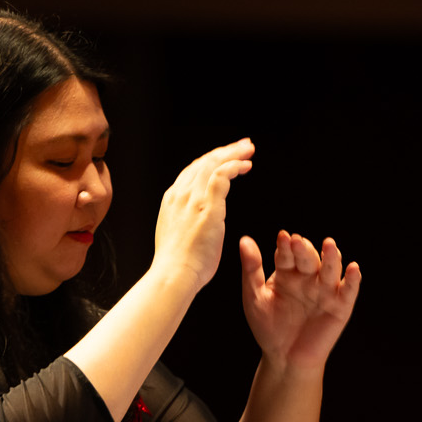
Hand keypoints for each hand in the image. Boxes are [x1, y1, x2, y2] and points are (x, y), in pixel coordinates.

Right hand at [153, 139, 253, 291]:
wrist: (173, 275)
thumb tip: (197, 223)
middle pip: (203, 162)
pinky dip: (235, 166)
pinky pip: (222, 175)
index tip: (225, 158)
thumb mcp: (176, 236)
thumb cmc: (178, 266)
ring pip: (213, 164)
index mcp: (172, 200)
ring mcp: (192, 198)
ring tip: (249, 149)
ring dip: (233, 153)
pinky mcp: (207, 205)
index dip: (211, 161)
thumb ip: (186, 223)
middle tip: (243, 145)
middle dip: (224, 151)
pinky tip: (246, 165)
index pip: (192, 171)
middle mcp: (180, 194)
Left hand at [238, 230, 361, 372]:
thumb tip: (245, 240)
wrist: (284, 358)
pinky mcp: (341, 306)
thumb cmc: (268, 327)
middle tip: (298, 242)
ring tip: (329, 245)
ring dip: (331, 257)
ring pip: (330, 269)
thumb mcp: (254, 297)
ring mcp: (325, 290)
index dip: (286, 246)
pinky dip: (352, 280)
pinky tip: (353, 268)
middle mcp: (308, 277)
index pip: (287, 255)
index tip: (283, 237)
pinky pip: (348, 291)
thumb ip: (251, 269)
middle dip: (304, 250)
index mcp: (287, 272)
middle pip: (309, 259)